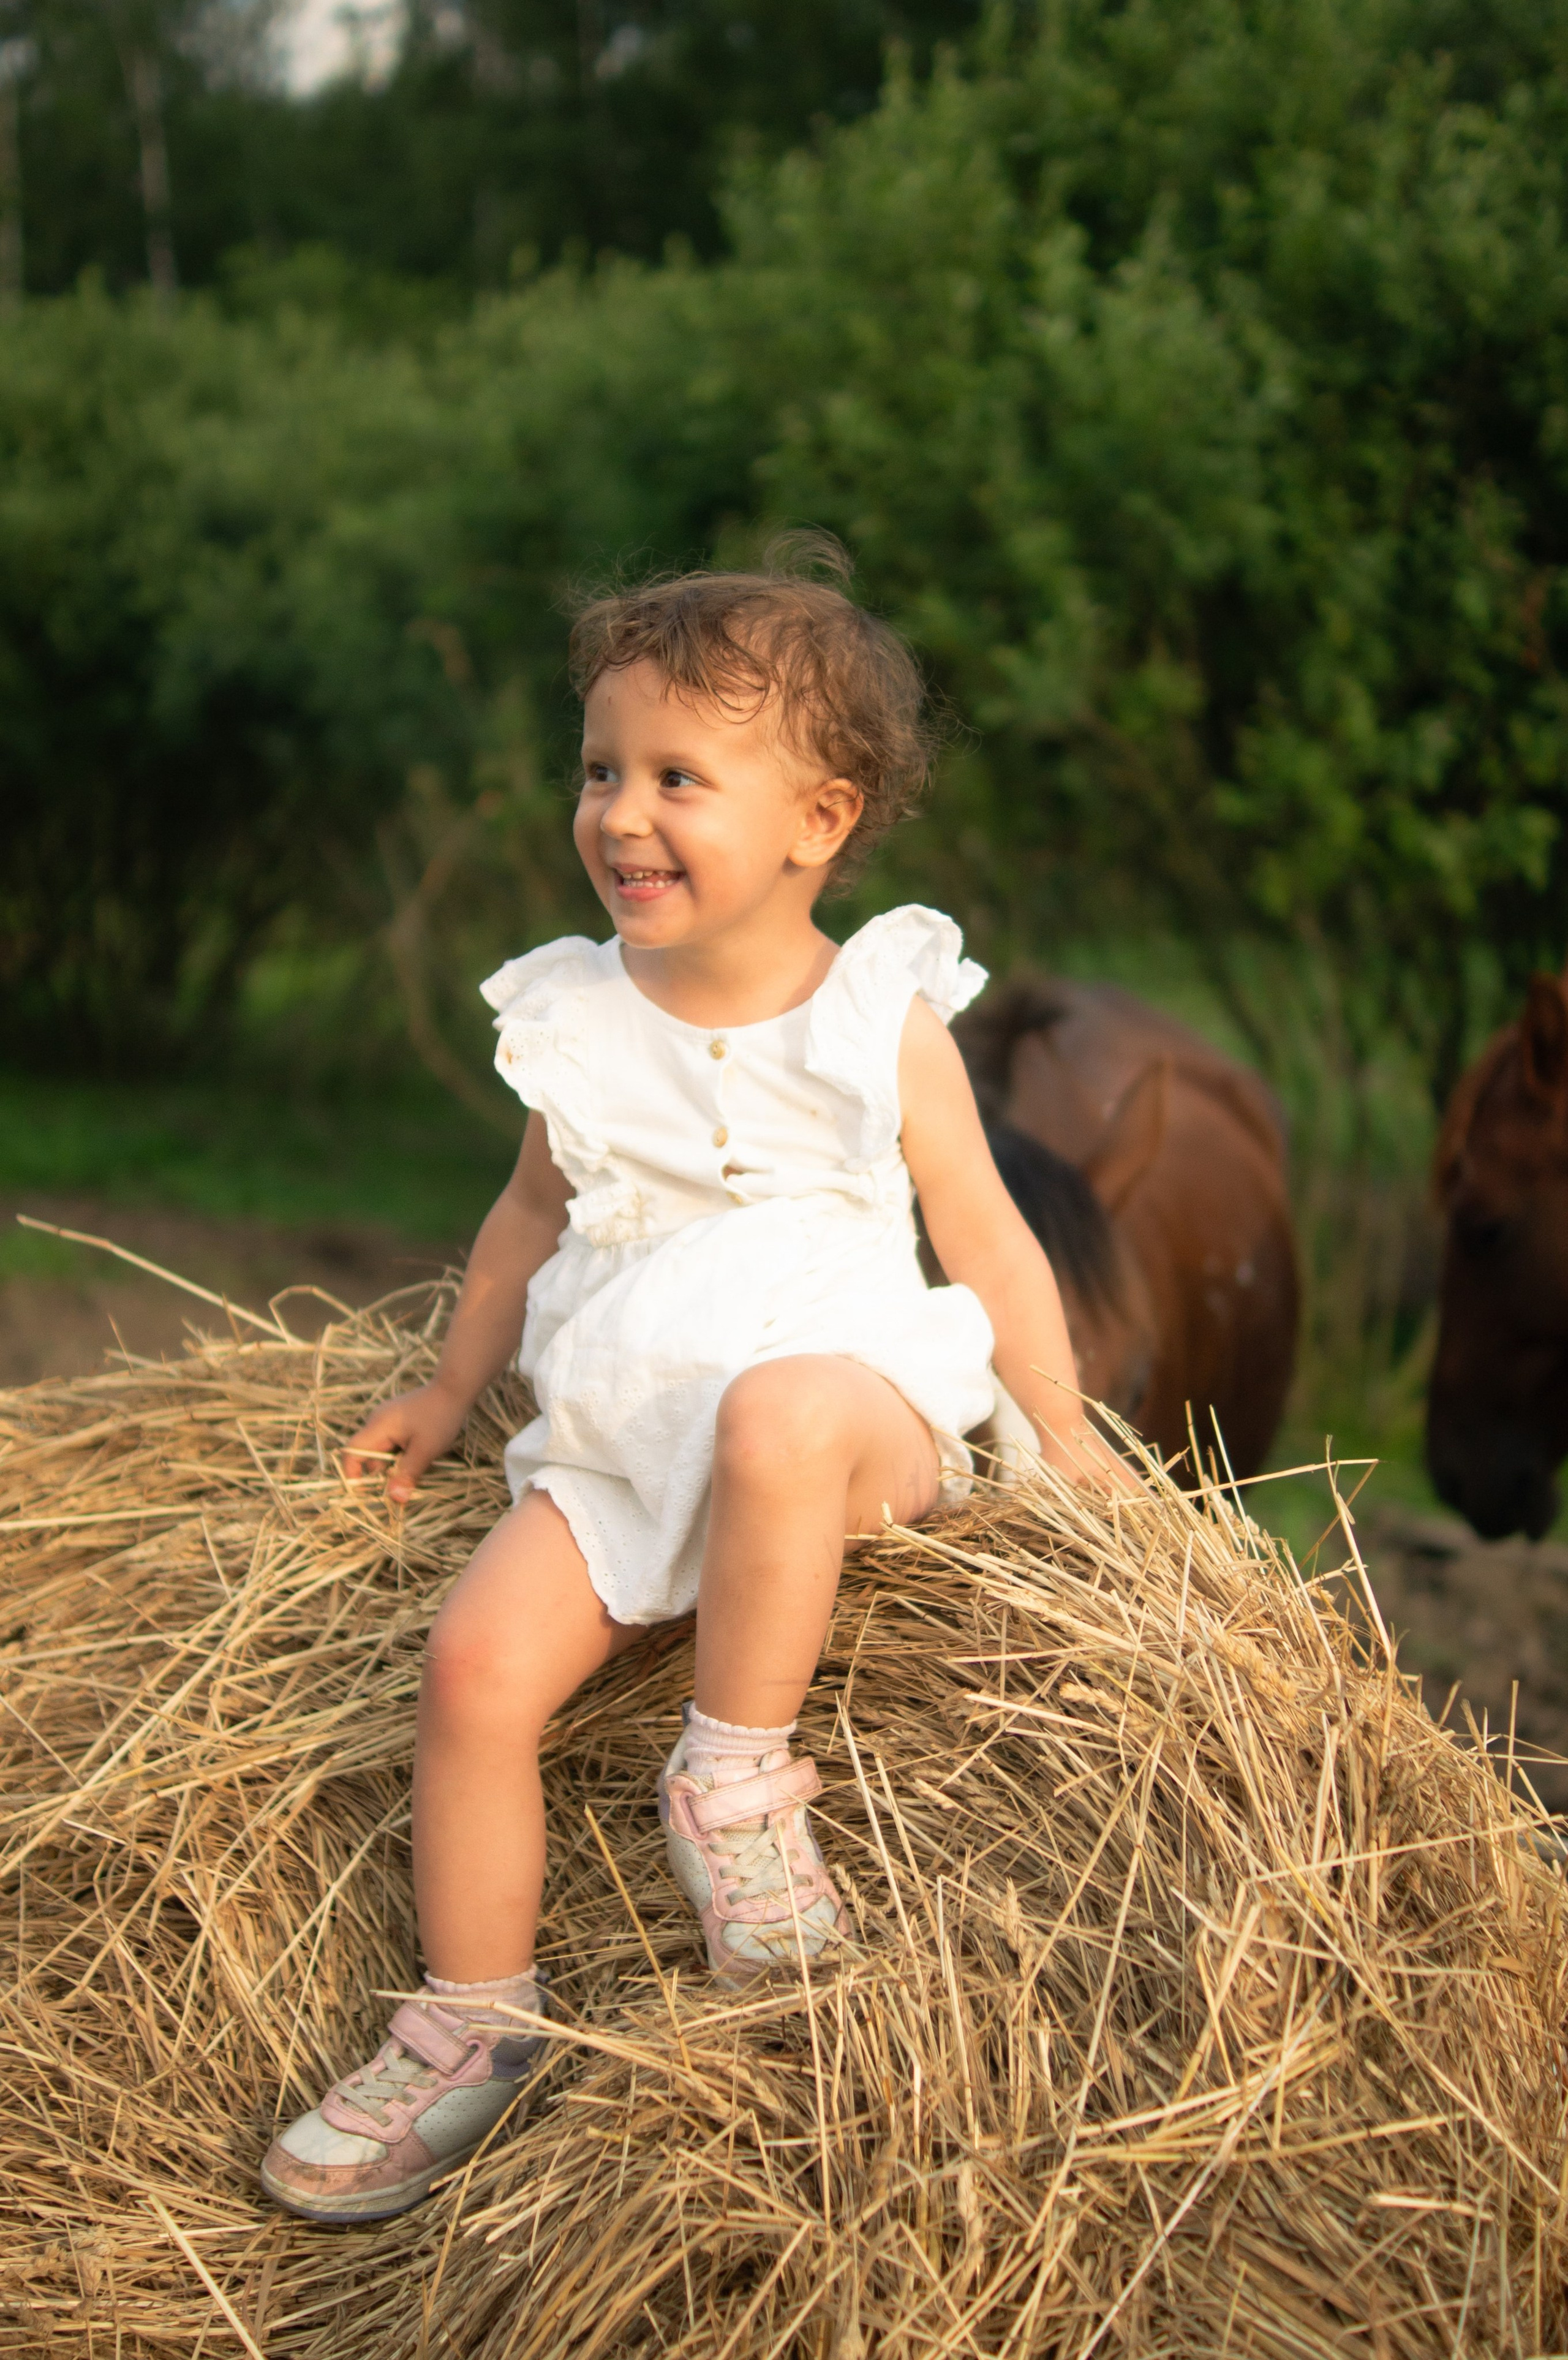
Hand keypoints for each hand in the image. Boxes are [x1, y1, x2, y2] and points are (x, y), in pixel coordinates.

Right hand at [343, 1382, 469, 1502]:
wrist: (454, 1389)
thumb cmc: (440, 1417)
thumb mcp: (425, 1450)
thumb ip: (408, 1474)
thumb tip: (395, 1499)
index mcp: (378, 1426)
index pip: (351, 1452)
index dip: (353, 1473)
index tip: (365, 1492)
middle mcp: (377, 1422)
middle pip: (368, 1455)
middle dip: (381, 1472)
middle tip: (402, 1484)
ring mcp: (386, 1420)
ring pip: (382, 1451)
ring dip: (394, 1464)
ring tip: (417, 1464)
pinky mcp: (397, 1421)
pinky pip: (392, 1443)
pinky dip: (401, 1454)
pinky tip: (419, 1454)